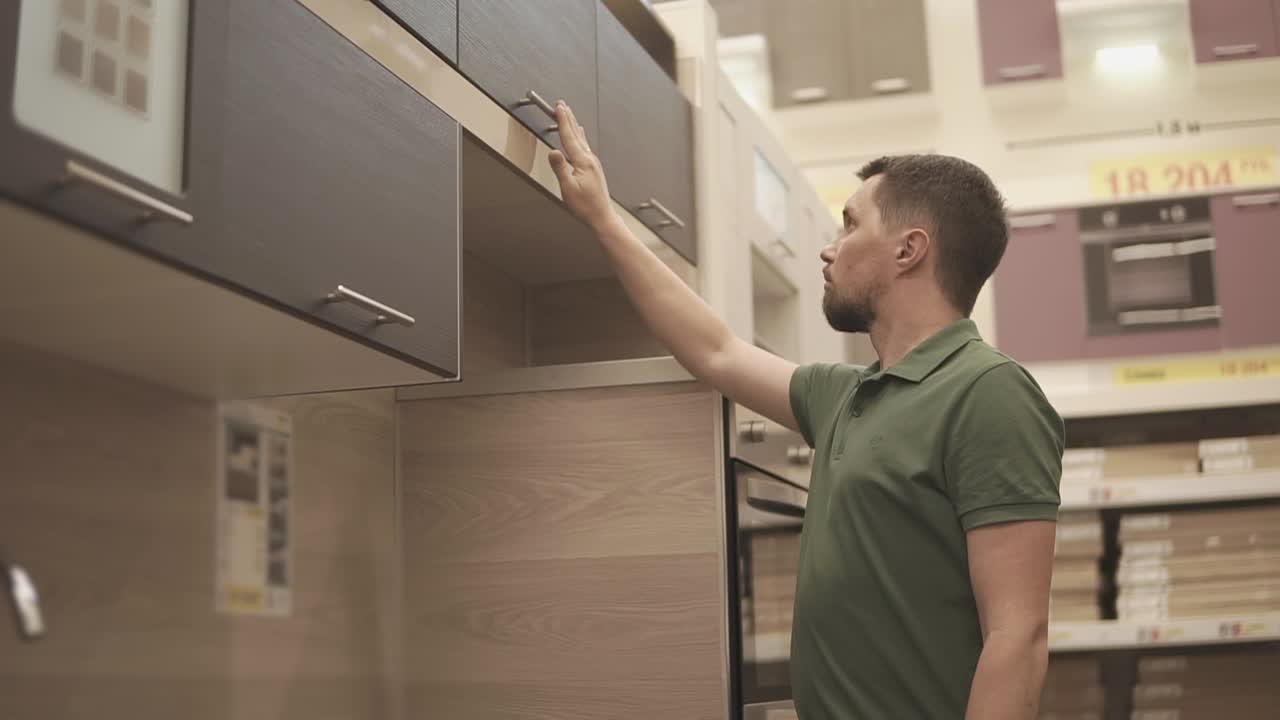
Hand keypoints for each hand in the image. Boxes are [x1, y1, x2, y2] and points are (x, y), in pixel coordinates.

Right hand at [548, 102, 618, 233]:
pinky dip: (579, 137)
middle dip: (568, 119)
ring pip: (581, 140)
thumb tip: (553, 150)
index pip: (569, 137)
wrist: (602, 217)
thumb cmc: (585, 206)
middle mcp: (590, 159)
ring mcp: (593, 164)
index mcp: (583, 162)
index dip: (563, 121)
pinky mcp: (593, 169)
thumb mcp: (568, 188)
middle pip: (576, 134)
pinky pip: (584, 147)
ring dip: (573, 126)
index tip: (559, 107)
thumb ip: (560, 168)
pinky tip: (580, 138)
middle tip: (562, 105)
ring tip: (569, 116)